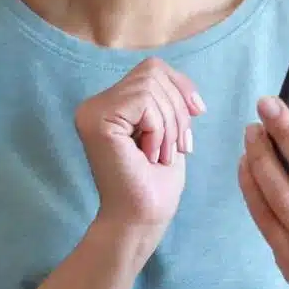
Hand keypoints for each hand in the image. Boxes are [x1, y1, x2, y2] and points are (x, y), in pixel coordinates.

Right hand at [75, 57, 205, 235]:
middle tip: (174, 148)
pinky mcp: (96, 119)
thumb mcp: (169, 133)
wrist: (141, 220)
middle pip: (153, 73)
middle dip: (177, 110)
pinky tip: (148, 154)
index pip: (152, 69)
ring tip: (159, 155)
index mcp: (110, 105)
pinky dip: (158, 128)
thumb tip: (188, 90)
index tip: (197, 113)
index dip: (181, 86)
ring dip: (169, 124)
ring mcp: (92, 111)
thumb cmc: (155, 185)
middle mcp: (94, 104)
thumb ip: (170, 104)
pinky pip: (143, 100)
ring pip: (150, 86)